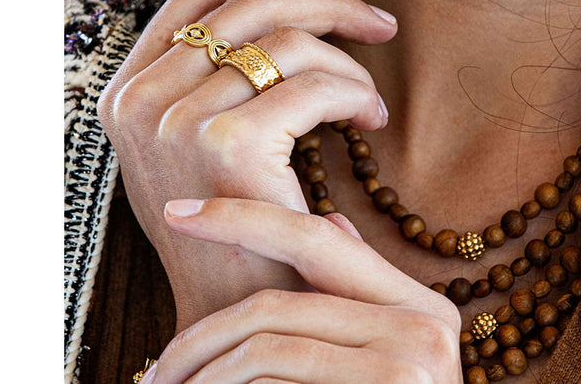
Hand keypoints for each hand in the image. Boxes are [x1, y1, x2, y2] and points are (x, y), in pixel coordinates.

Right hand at [96, 0, 397, 330]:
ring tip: (369, 101)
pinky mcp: (226, 144)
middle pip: (250, 6)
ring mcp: (177, 119)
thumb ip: (213, 73)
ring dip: (347, 62)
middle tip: (378, 20)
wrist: (235, 312)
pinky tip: (370, 121)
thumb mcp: (199, 138)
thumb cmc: (233, 223)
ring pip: (289, 41)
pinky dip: (355, 93)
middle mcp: (141, 97)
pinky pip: (313, 85)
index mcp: (130, 87)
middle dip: (327, 3)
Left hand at [141, 196, 461, 382]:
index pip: (317, 238)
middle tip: (156, 370)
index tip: (179, 213)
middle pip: (277, 303)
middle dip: (201, 335)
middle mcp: (424, 328)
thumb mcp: (390, 359)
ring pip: (266, 347)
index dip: (241, 217)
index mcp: (422, 308)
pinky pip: (278, 382)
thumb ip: (361, 297)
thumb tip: (332, 221)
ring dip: (204, 375)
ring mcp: (410, 367)